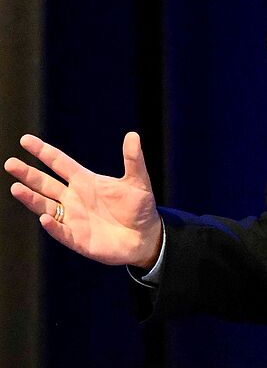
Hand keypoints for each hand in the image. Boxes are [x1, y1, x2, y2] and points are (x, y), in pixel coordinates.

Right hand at [4, 132, 162, 268]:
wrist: (146, 237)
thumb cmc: (140, 207)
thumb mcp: (138, 181)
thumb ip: (133, 160)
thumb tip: (133, 135)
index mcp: (86, 181)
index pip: (60, 163)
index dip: (43, 152)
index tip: (25, 140)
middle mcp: (74, 198)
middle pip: (46, 183)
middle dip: (28, 174)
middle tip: (10, 163)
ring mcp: (73, 218)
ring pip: (45, 206)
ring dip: (31, 198)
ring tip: (16, 188)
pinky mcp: (77, 238)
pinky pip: (60, 231)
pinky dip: (52, 225)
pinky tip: (44, 217)